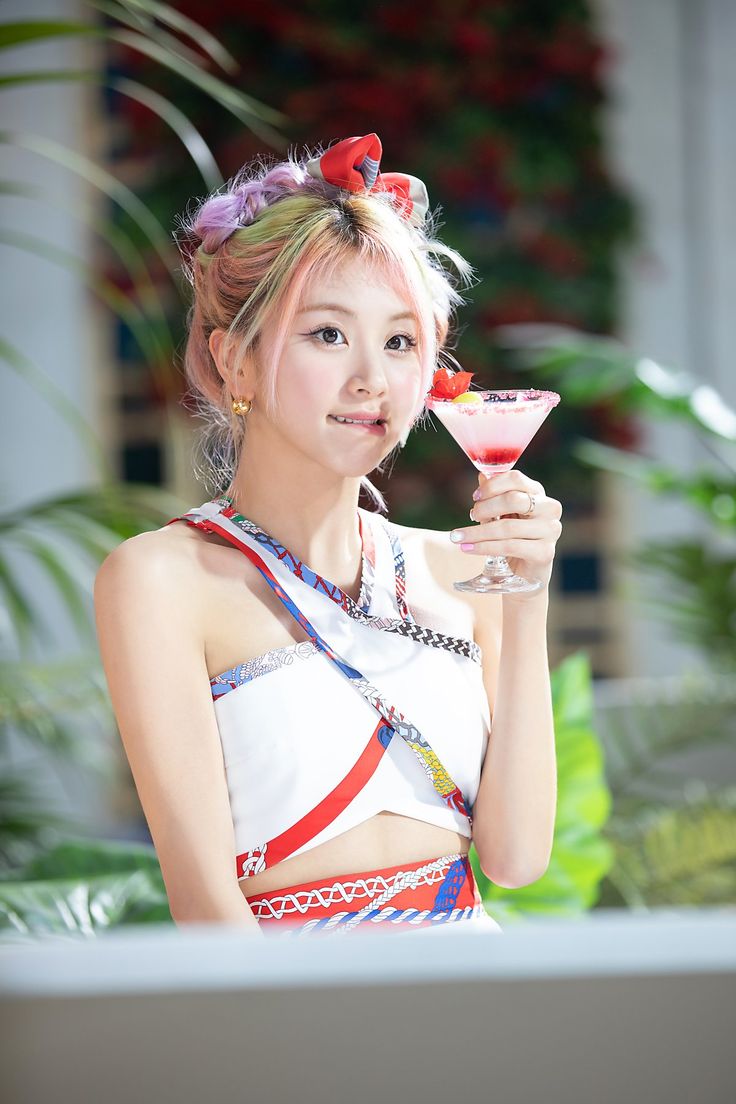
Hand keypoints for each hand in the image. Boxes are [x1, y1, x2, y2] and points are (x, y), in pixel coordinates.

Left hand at [450, 469, 562, 599]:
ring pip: (507, 527)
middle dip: (485, 508)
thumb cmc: (512, 537)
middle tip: (470, 516)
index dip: (492, 486)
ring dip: (477, 532)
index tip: (475, 497)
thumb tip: (482, 475)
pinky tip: (468, 548)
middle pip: (513, 500)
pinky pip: (509, 546)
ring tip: (458, 537)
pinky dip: (484, 547)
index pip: (515, 478)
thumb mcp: (502, 514)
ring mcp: (550, 530)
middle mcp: (549, 508)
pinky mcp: (545, 552)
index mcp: (538, 493)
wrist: (524, 573)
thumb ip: (494, 496)